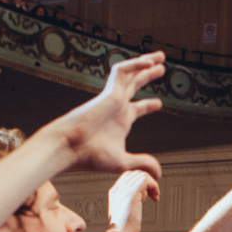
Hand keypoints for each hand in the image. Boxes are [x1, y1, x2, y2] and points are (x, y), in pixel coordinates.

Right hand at [51, 52, 164, 177]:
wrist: (70, 147)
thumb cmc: (90, 156)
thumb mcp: (123, 162)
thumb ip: (142, 164)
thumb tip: (159, 174)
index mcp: (120, 121)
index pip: (136, 109)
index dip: (148, 105)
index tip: (158, 103)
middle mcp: (117, 107)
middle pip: (134, 86)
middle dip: (148, 76)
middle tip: (161, 67)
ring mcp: (112, 98)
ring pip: (130, 74)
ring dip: (144, 64)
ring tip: (160, 57)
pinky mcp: (108, 91)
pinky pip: (122, 71)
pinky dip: (135, 65)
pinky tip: (149, 63)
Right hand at [107, 170, 159, 231]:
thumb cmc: (124, 228)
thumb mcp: (125, 211)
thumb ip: (130, 201)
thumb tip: (140, 198)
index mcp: (115, 192)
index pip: (129, 176)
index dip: (141, 182)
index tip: (148, 195)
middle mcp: (118, 189)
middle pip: (136, 173)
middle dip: (148, 182)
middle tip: (153, 196)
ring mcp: (124, 190)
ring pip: (142, 175)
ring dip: (151, 185)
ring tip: (153, 198)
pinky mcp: (131, 194)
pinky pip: (146, 181)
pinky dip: (154, 187)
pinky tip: (155, 199)